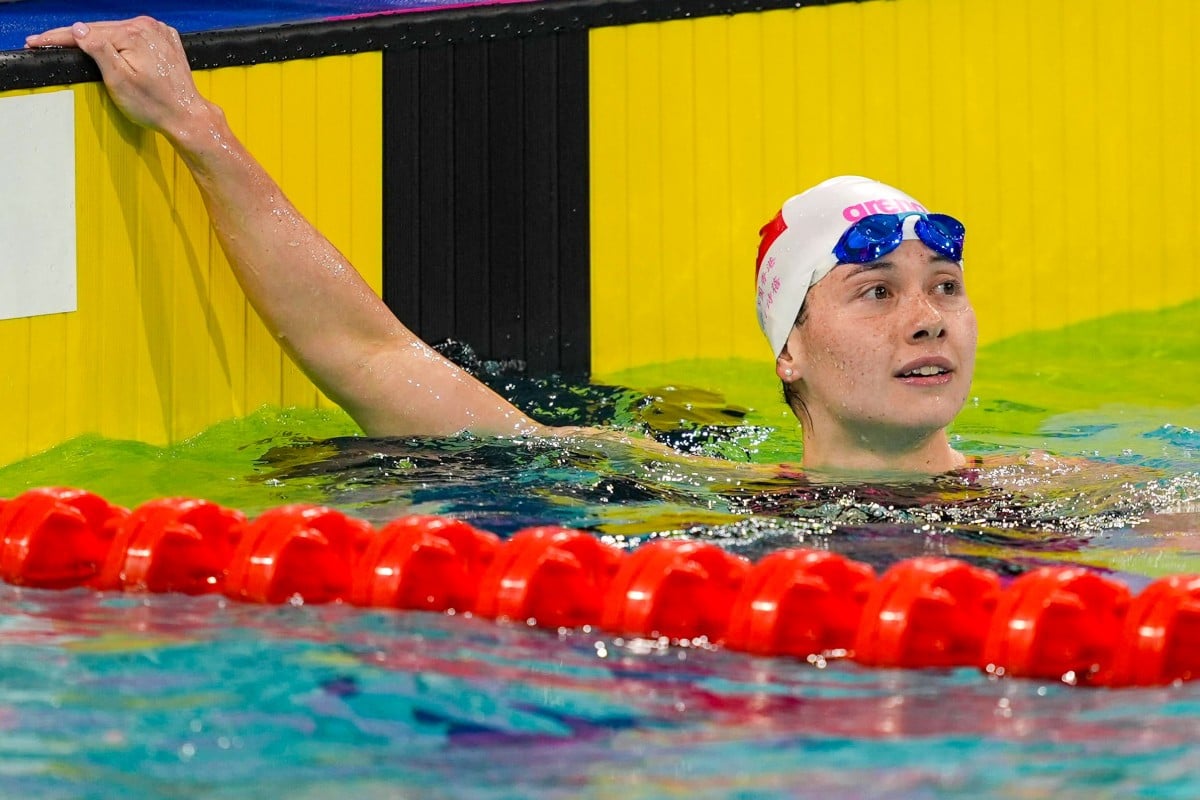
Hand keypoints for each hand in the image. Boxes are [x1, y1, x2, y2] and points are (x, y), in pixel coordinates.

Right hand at [25, 17, 206, 137]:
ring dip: (97, 38)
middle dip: (75, 36)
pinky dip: (120, 41)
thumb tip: (79, 29)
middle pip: (101, 29)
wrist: (186, 117)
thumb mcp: (118, 79)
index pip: (87, 32)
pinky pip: (135, 37)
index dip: (59, 37)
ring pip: (117, 32)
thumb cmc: (154, 105)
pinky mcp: (166, 42)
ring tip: (70, 43)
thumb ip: (98, 50)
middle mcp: (148, 27)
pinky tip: (107, 46)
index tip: (37, 40)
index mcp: (134, 33)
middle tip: (45, 41)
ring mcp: (159, 33)